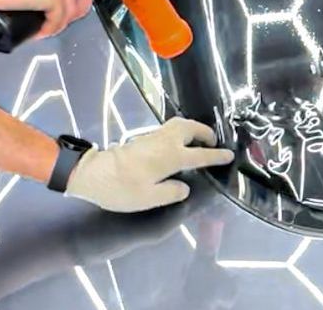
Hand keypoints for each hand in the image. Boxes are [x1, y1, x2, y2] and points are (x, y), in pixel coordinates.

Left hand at [66, 118, 234, 212]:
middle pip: (192, 128)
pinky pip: (170, 128)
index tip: (228, 155)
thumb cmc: (122, 188)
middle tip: (212, 143)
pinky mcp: (144, 138)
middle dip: (205, 133)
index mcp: (171, 156)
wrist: (93, 174)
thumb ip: (172, 193)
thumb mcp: (149, 198)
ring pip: (180, 124)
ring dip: (193, 129)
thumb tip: (185, 187)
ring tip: (198, 141)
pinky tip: (178, 144)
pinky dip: (181, 131)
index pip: (200, 154)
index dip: (216, 156)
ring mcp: (154, 136)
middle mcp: (166, 141)